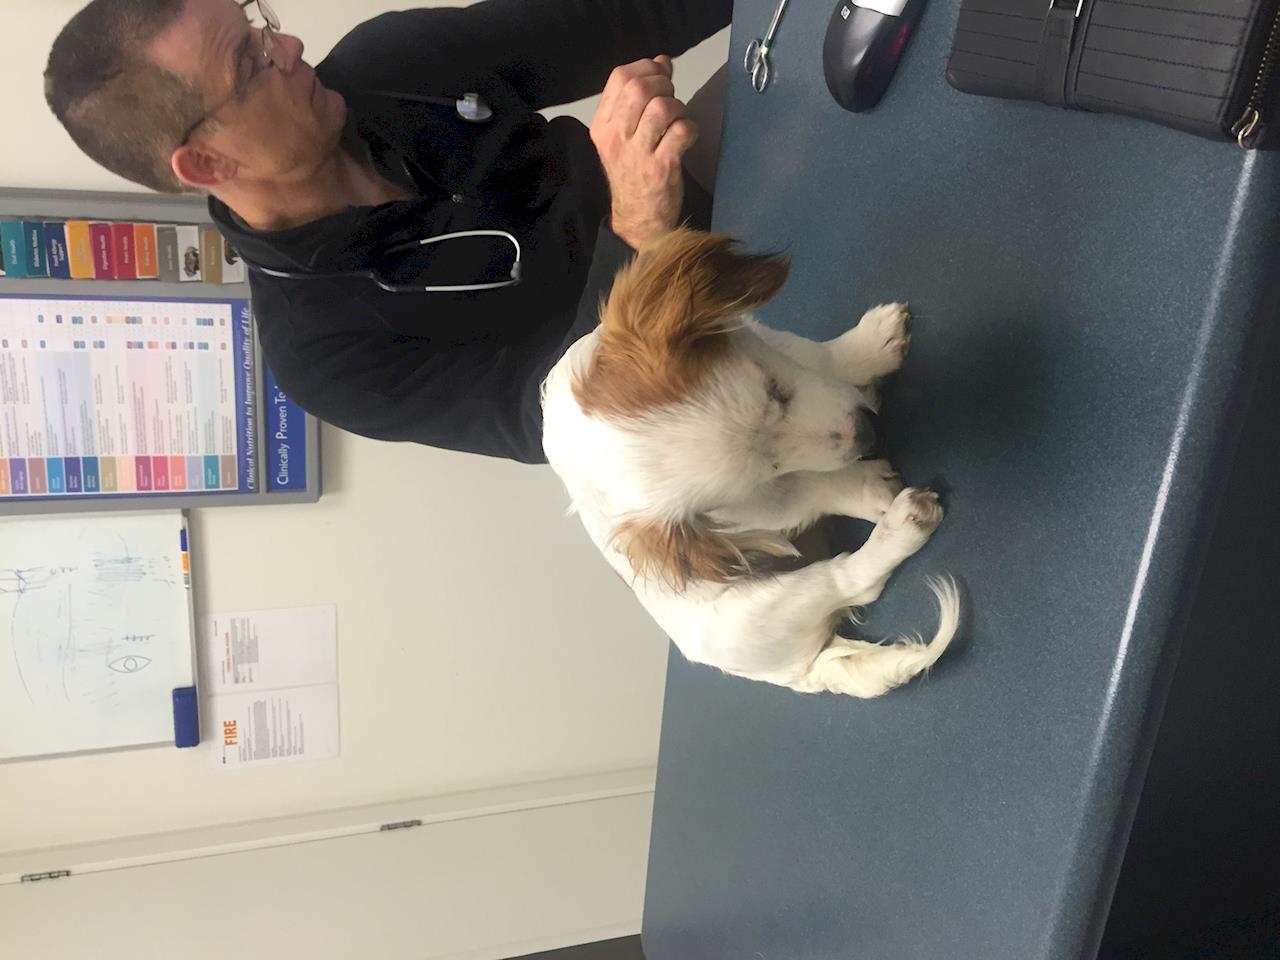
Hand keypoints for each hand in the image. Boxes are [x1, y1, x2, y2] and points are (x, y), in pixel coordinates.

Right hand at [590, 56, 698, 249]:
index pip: (619, 77)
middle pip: (640, 88)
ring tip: (677, 121)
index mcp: (601, 126)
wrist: (638, 219)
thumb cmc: (633, 172)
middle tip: (671, 100)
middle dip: (664, 85)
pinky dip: (691, 128)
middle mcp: (615, 138)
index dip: (646, 68)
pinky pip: (683, 130)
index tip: (660, 77)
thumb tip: (662, 61)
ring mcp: (637, 154)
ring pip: (662, 107)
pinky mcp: (661, 168)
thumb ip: (639, 98)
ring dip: (678, 108)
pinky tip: (686, 138)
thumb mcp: (624, 135)